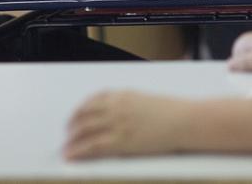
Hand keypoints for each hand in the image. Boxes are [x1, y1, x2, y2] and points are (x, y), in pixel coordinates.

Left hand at [65, 90, 190, 158]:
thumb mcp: (143, 99)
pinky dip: (79, 150)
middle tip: (67, 135)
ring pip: (85, 130)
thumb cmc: (170, 112)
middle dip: (72, 126)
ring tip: (66, 147)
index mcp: (120, 95)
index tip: (73, 118)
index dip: (79, 111)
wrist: (185, 120)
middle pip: (84, 115)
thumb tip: (112, 110)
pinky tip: (71, 155)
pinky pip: (93, 145)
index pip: (91, 101)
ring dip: (72, 139)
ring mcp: (118, 123)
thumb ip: (125, 102)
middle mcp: (115, 107)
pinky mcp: (122, 140)